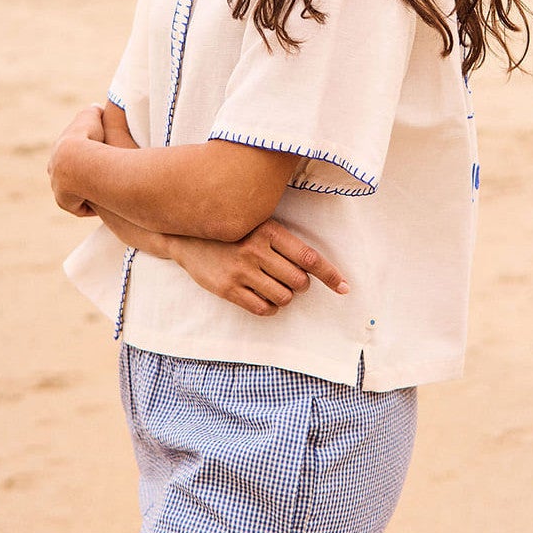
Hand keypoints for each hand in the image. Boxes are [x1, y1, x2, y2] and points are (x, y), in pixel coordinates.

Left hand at [48, 102, 106, 215]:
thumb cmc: (88, 136)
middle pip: (67, 179)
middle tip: (101, 180)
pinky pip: (80, 207)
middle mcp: (54, 171)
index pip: (69, 157)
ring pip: (73, 194)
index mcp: (59, 151)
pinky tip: (103, 203)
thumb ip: (94, 113)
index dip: (84, 158)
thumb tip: (97, 108)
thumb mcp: (92, 117)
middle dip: (82, 180)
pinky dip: (91, 207)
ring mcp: (58, 187)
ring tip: (106, 195)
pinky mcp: (64, 201)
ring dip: (88, 194)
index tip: (98, 159)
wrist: (77, 158)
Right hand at [173, 217, 349, 316]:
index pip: (309, 258)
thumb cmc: (233, 230)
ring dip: (286, 297)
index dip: (330, 275)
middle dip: (301, 285)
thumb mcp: (258, 223)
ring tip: (274, 286)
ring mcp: (241, 271)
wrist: (187, 237)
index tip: (345, 288)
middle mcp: (255, 250)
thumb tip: (316, 268)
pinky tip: (264, 297)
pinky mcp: (228, 289)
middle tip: (291, 278)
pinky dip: (271, 307)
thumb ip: (285, 242)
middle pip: (299, 282)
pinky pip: (264, 309)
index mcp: (269, 230)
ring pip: (284, 298)